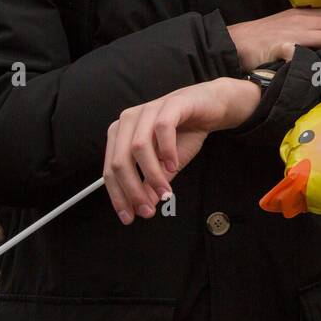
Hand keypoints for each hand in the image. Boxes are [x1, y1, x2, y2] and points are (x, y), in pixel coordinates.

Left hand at [104, 77, 261, 224]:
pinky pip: (162, 128)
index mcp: (121, 134)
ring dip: (152, 174)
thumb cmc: (185, 133)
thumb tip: (144, 206)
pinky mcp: (171, 103)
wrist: (211, 107)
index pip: (110, 170)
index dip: (118, 196)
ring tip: (165, 191)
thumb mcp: (166, 164)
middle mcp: (129, 120)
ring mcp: (148, 110)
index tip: (130, 217)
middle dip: (133, 190)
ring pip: (138, 147)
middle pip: (120, 161)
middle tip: (148, 210)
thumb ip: (152, 183)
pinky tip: (174, 164)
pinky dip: (167, 151)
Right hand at [226, 6, 320, 69]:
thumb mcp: (285, 26)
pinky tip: (314, 70)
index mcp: (301, 14)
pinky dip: (312, 61)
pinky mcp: (280, 47)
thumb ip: (305, 29)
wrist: (232, 42)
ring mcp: (291, 33)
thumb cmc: (259, 39)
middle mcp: (299, 20)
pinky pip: (303, 52)